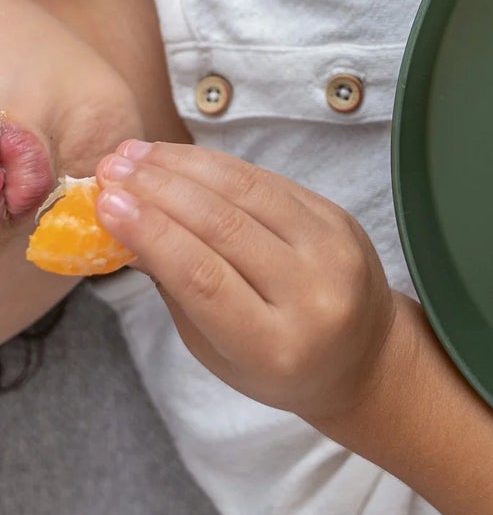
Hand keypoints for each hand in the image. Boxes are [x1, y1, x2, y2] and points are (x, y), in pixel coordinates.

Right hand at [94, 141, 398, 424]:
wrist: (364, 354)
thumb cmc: (276, 362)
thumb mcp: (217, 348)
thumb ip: (178, 290)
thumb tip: (125, 222)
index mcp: (276, 345)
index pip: (205, 278)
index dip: (153, 234)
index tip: (106, 202)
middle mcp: (313, 294)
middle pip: (226, 228)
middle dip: (161, 191)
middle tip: (112, 168)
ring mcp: (335, 251)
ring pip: (252, 193)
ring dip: (187, 166)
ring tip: (138, 152)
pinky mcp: (341, 218)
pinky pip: (273, 183)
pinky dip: (222, 166)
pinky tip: (182, 157)